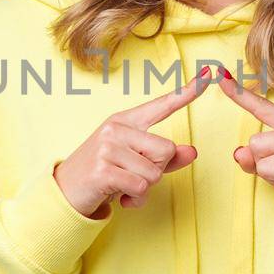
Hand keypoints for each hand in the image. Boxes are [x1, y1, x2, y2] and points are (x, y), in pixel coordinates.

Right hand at [53, 66, 214, 218]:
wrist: (65, 191)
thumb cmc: (104, 174)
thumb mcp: (134, 163)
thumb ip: (165, 158)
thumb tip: (192, 151)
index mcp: (125, 121)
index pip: (161, 105)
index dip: (186, 92)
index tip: (208, 74)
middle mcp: (116, 128)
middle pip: (166, 149)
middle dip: (157, 170)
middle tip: (133, 175)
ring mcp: (107, 147)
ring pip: (155, 172)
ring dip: (145, 188)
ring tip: (126, 187)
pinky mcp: (103, 170)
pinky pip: (141, 187)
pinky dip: (136, 198)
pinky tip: (122, 197)